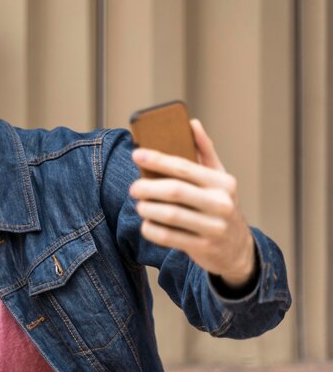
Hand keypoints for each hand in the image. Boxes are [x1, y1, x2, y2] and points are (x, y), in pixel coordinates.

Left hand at [129, 119, 254, 286]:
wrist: (237, 249)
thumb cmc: (221, 206)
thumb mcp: (219, 179)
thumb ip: (205, 152)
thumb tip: (191, 123)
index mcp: (223, 183)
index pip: (184, 167)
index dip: (157, 160)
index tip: (136, 154)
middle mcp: (221, 204)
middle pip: (175, 191)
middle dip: (148, 187)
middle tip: (134, 188)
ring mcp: (214, 227)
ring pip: (170, 215)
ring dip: (148, 209)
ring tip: (139, 205)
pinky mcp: (203, 248)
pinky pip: (168, 237)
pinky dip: (151, 229)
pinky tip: (146, 224)